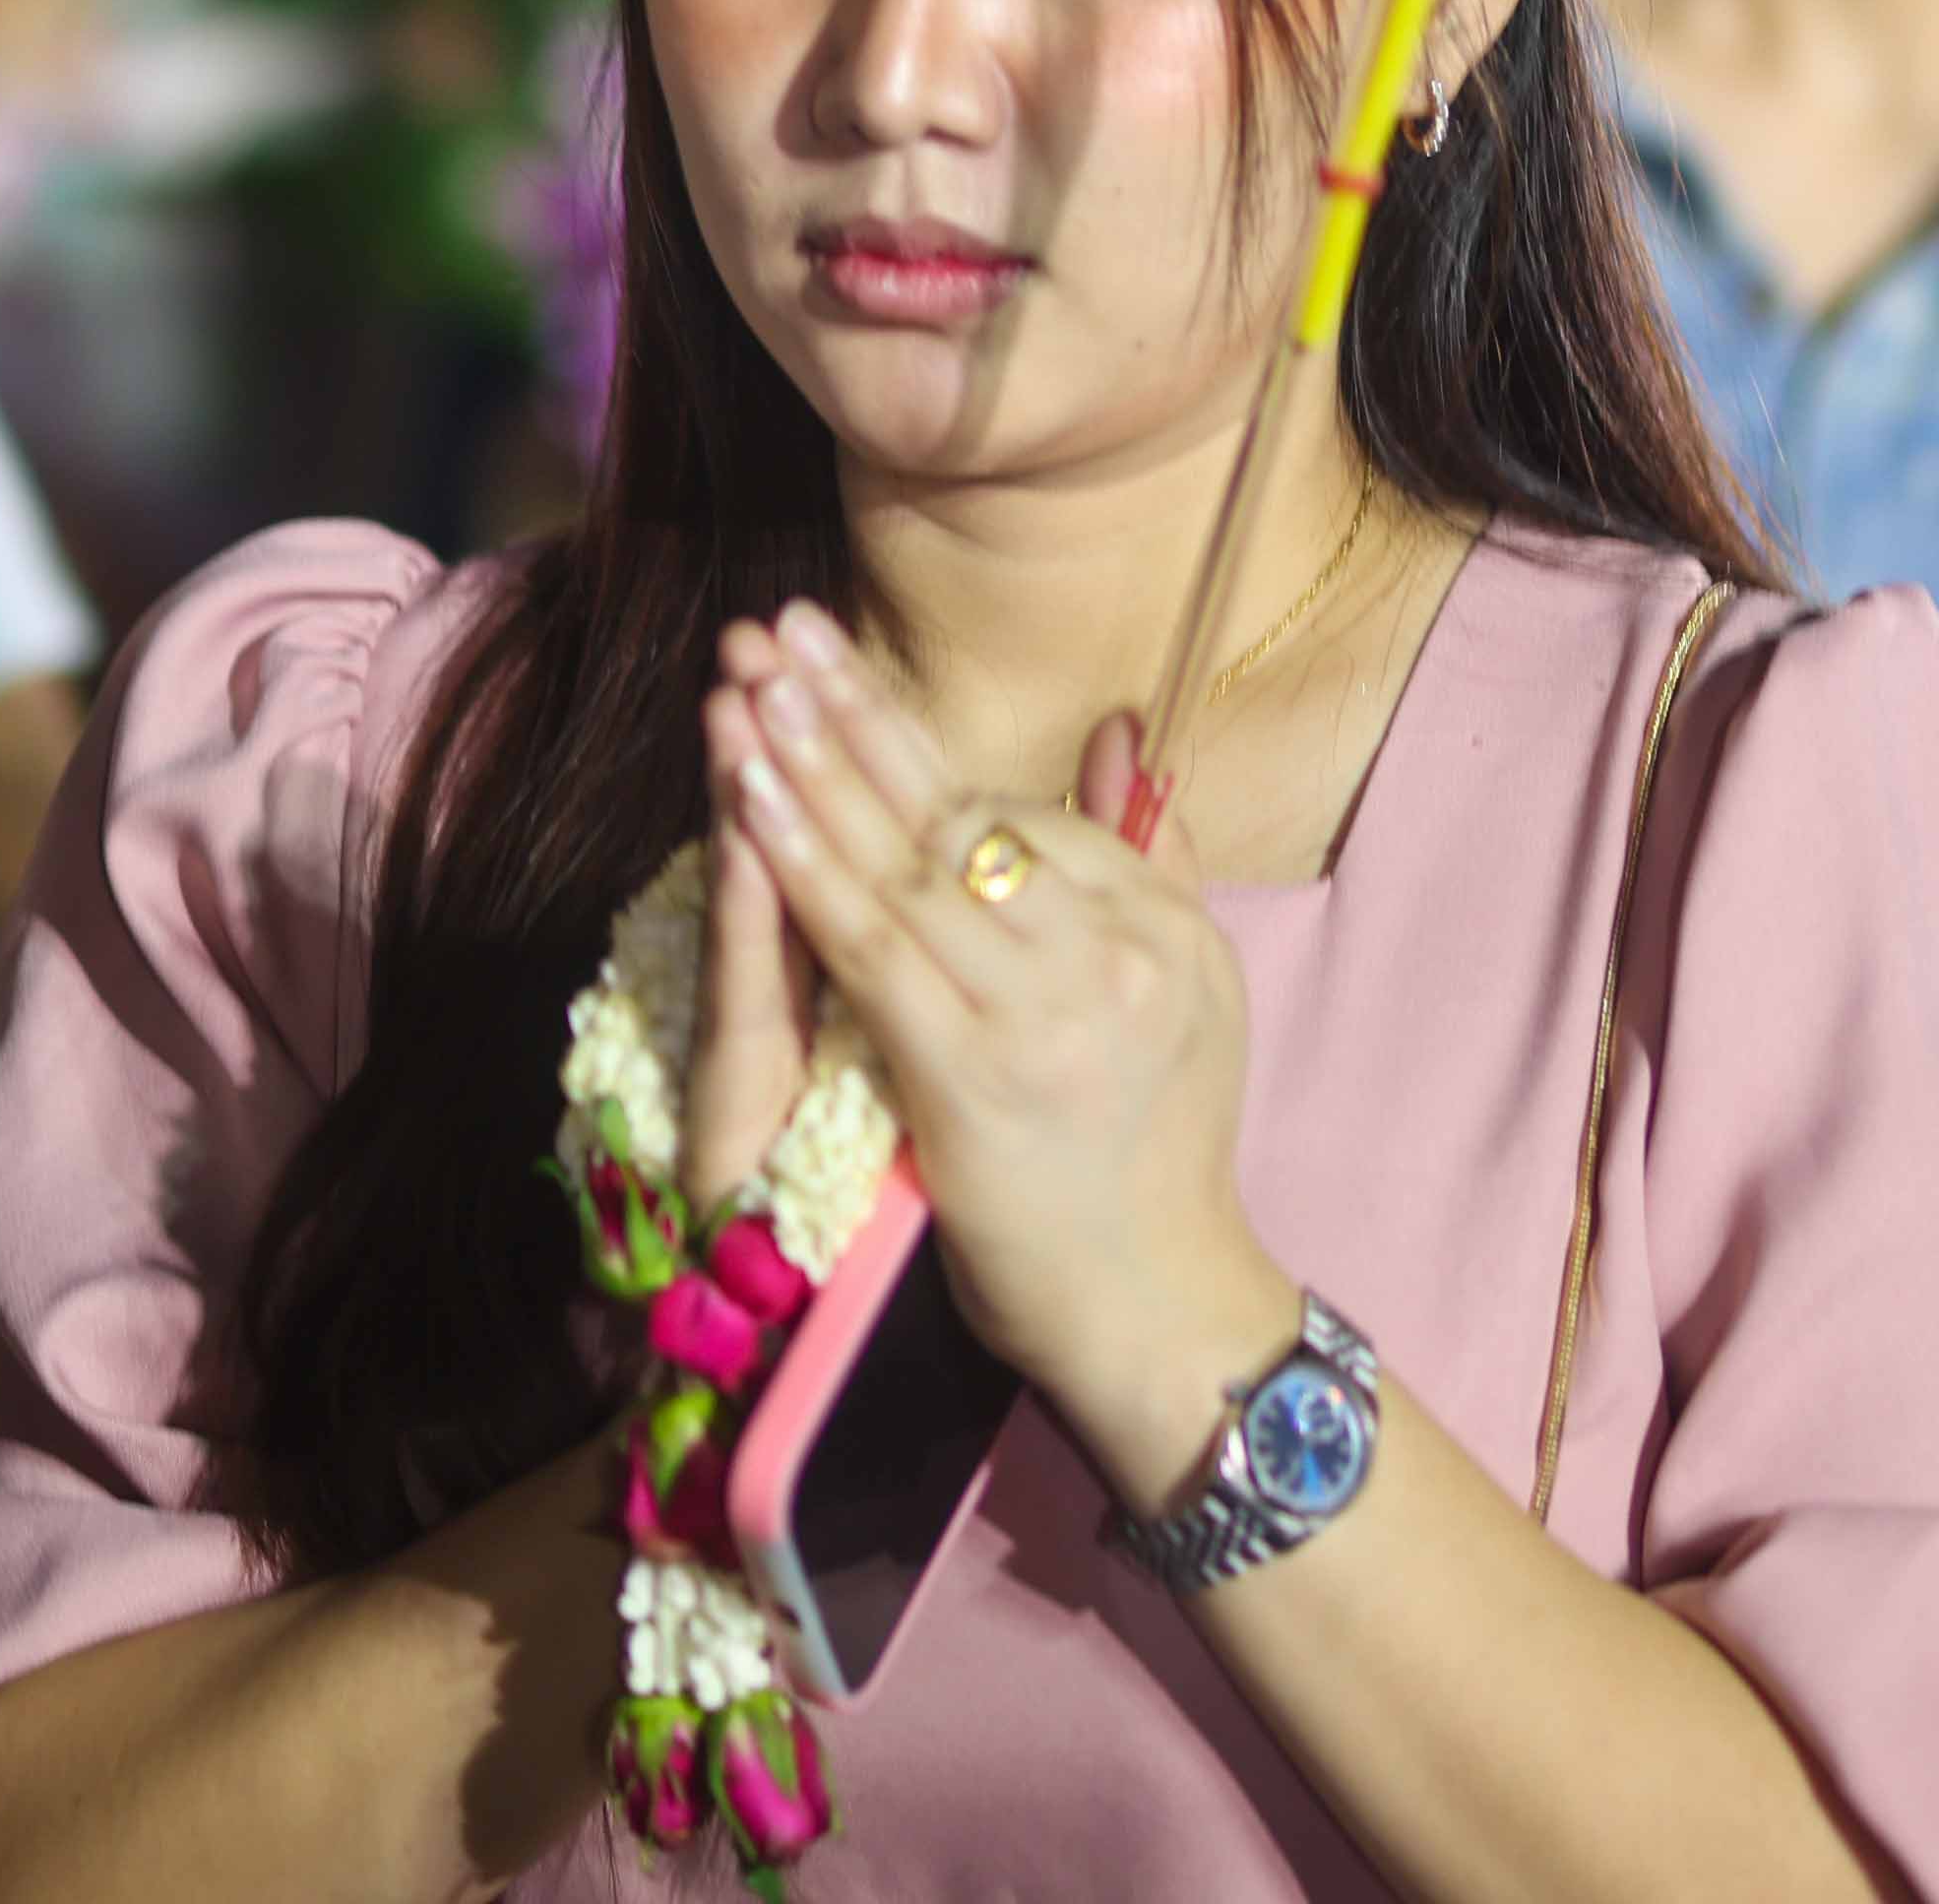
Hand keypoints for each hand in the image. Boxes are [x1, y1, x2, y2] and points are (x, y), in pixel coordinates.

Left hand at [706, 607, 1295, 1513]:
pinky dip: (805, 861)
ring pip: (906, 861)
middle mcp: (1114, 954)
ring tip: (752, 685)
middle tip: (783, 628)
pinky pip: (872, 941)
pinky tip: (751, 798)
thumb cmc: (1155, 1160)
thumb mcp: (1187, 995)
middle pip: (958, 811)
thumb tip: (1117, 731)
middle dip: (858, 710)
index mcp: (1160, 931)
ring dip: (817, 765)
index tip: (834, 677)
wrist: (1159, 1311)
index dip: (912, 747)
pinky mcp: (976, 1069)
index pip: (1019, 816)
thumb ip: (1146, 859)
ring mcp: (1048, 1009)